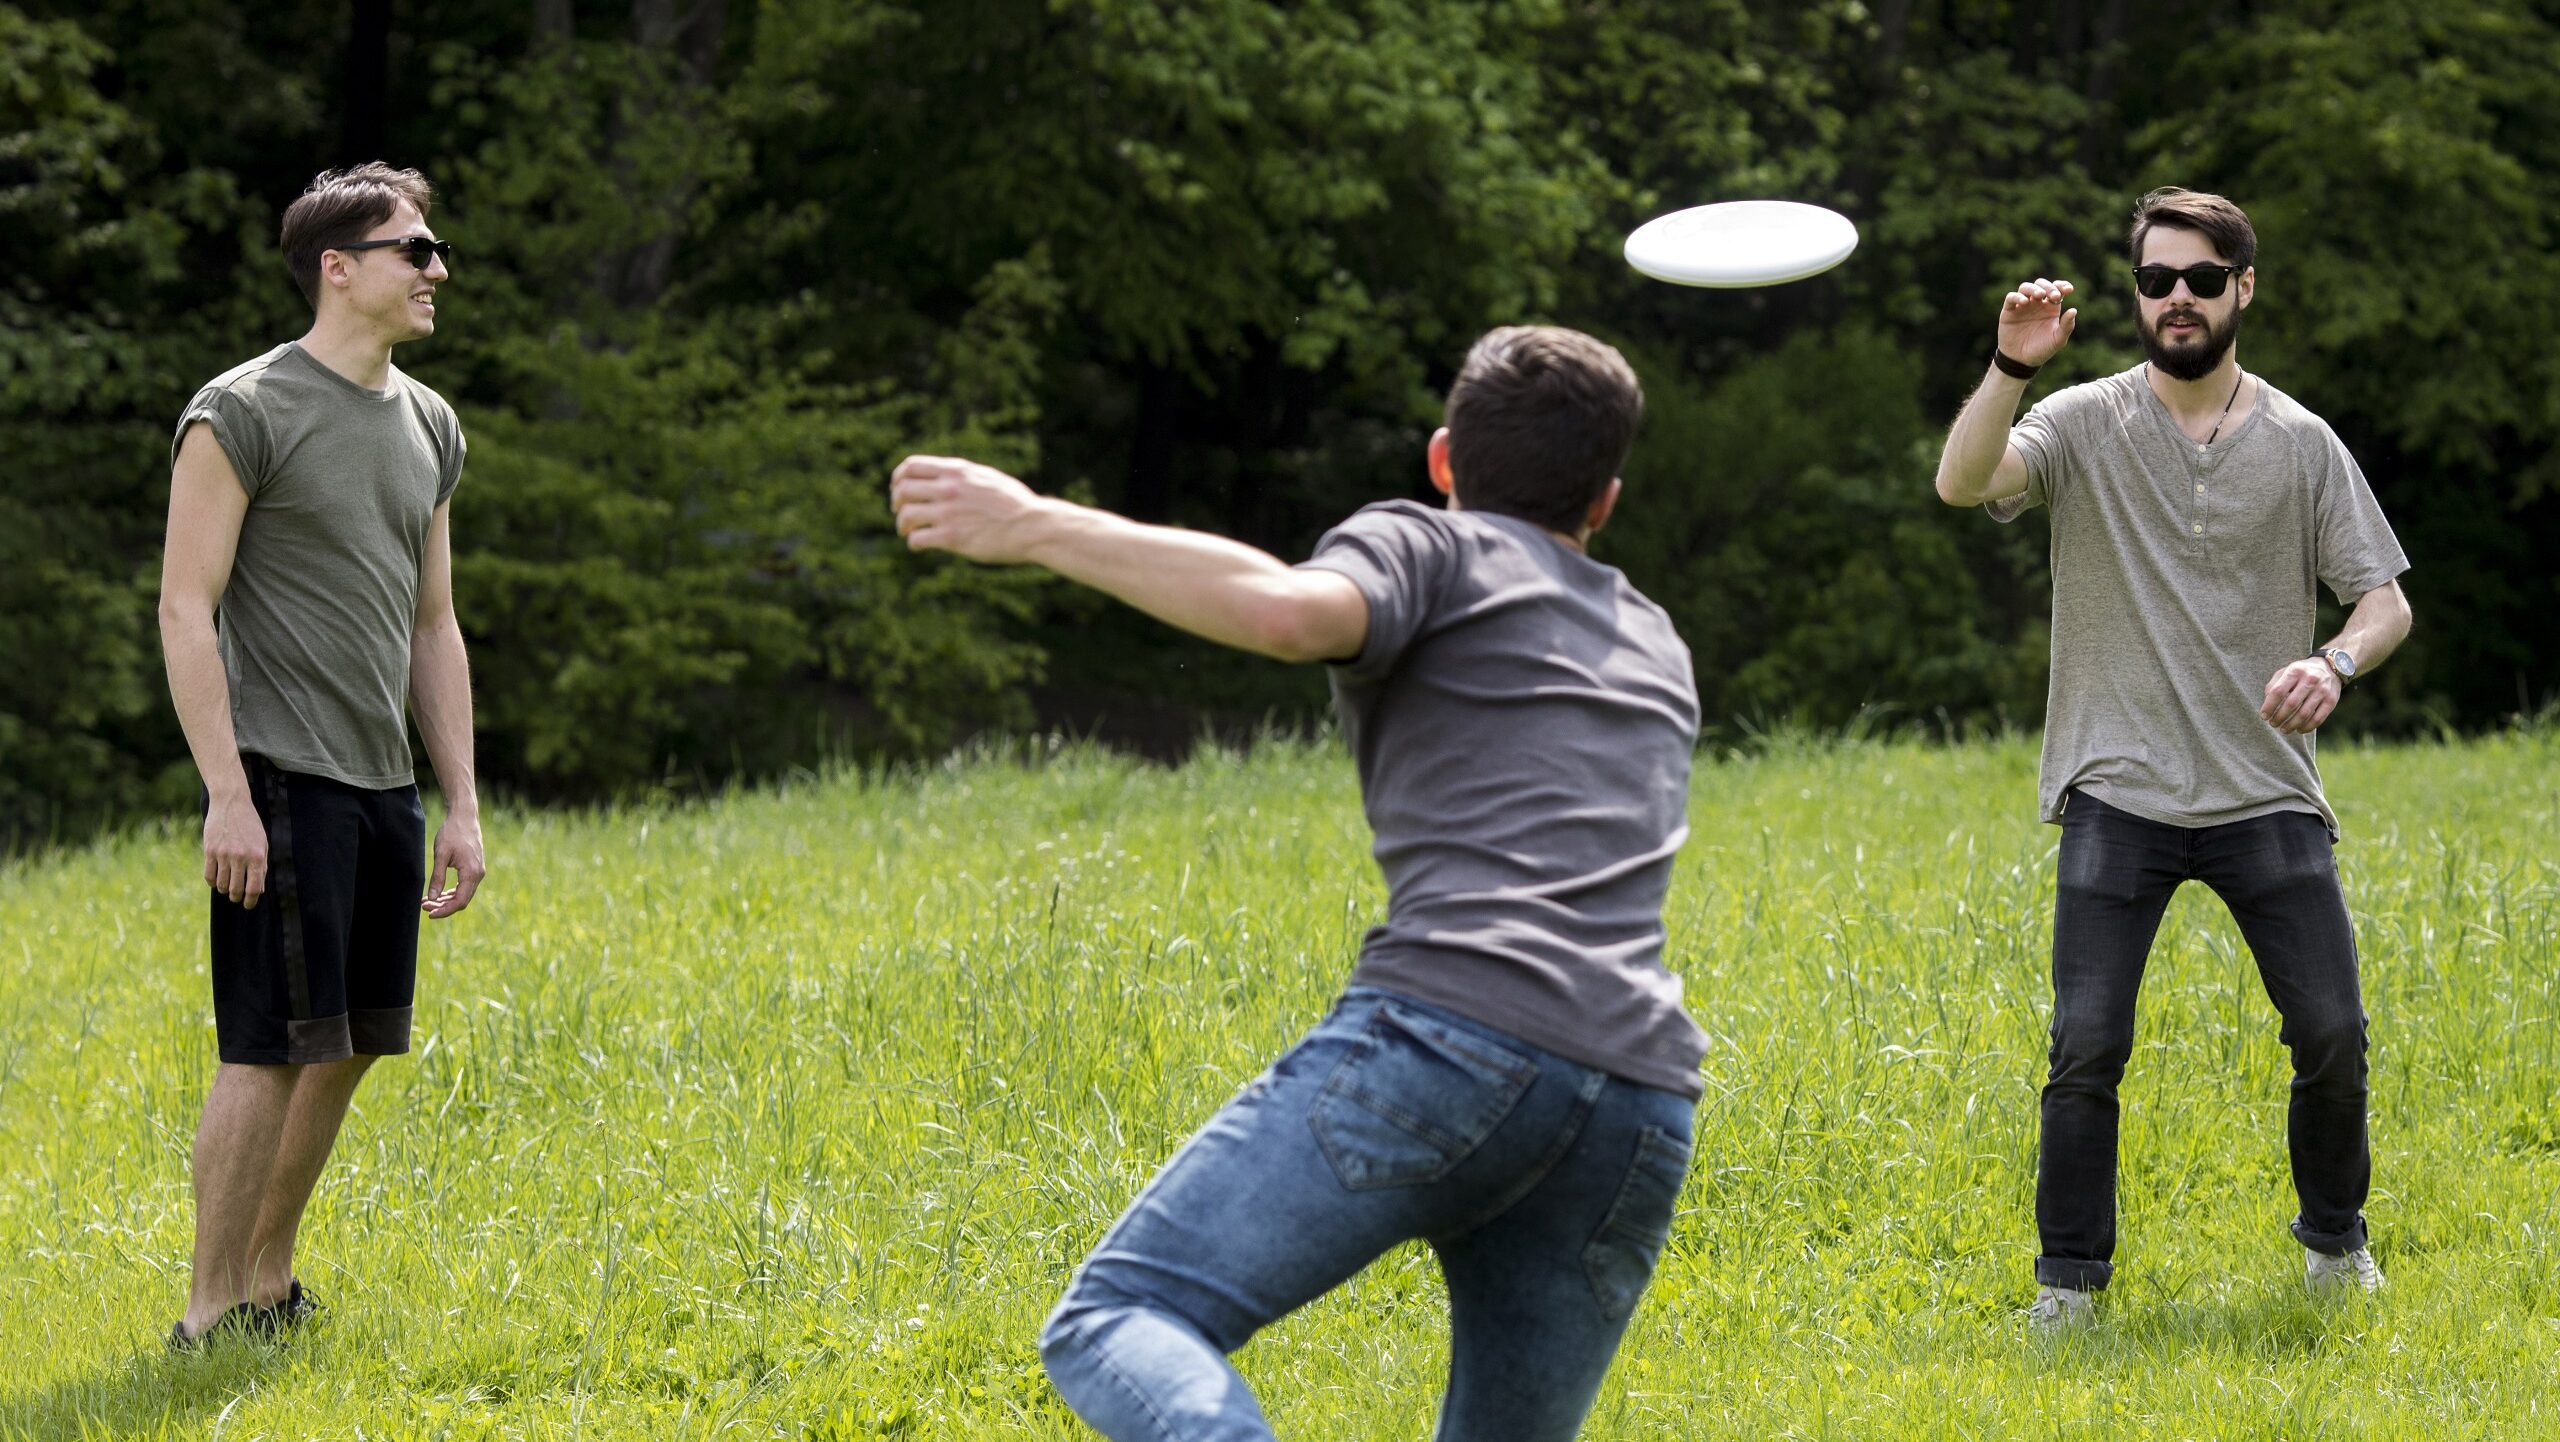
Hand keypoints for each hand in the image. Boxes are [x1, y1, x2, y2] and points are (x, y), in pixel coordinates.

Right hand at [204, 797, 267, 908]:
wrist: (231, 804)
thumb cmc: (250, 826)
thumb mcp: (262, 844)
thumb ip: (262, 867)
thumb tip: (258, 890)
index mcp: (257, 856)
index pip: (253, 888)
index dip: (251, 900)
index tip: (248, 905)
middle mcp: (240, 857)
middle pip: (236, 889)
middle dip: (237, 897)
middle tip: (237, 897)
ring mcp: (223, 854)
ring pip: (221, 884)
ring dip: (224, 890)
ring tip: (227, 888)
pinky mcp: (209, 851)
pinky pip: (208, 875)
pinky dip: (212, 882)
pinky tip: (216, 881)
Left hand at [422, 809, 485, 917]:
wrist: (464, 817)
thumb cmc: (452, 833)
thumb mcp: (441, 855)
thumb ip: (437, 877)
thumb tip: (433, 898)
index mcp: (472, 873)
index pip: (460, 901)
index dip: (445, 910)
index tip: (429, 913)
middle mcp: (478, 875)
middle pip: (462, 900)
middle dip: (443, 906)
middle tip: (423, 906)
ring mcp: (478, 872)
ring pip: (463, 894)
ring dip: (446, 900)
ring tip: (428, 901)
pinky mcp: (475, 869)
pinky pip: (464, 887)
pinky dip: (452, 892)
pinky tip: (439, 894)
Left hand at [889, 455, 1048, 563]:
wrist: (1033, 526)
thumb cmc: (1014, 504)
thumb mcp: (987, 477)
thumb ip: (962, 476)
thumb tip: (944, 477)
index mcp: (957, 471)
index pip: (911, 466)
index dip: (898, 478)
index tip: (898, 489)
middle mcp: (949, 489)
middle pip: (903, 490)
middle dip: (896, 502)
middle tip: (901, 513)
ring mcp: (949, 513)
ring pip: (906, 515)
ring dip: (902, 525)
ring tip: (908, 532)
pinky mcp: (952, 538)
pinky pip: (917, 539)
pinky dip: (913, 543)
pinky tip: (919, 546)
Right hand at [1998, 278, 2077, 366]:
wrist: (2021, 361)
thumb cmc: (2041, 350)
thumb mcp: (2058, 340)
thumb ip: (2067, 326)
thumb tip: (2074, 310)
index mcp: (2050, 307)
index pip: (2057, 290)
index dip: (2062, 285)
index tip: (2068, 289)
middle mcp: (2036, 304)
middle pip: (2041, 285)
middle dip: (2049, 287)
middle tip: (2054, 296)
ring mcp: (2022, 306)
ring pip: (2026, 287)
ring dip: (2033, 288)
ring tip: (2039, 295)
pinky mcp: (2009, 311)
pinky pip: (2011, 298)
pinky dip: (2017, 297)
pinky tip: (2024, 302)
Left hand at [2260, 658, 2342, 734]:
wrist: (2329, 668)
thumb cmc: (2301, 673)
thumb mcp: (2286, 671)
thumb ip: (2274, 685)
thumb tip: (2267, 703)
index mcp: (2295, 671)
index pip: (2278, 692)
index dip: (2269, 706)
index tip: (2264, 716)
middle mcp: (2310, 680)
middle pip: (2291, 704)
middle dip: (2279, 717)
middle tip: (2273, 724)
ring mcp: (2322, 690)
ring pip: (2304, 714)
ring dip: (2291, 725)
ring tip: (2283, 729)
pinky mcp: (2331, 701)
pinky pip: (2318, 718)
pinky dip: (2307, 727)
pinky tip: (2299, 730)